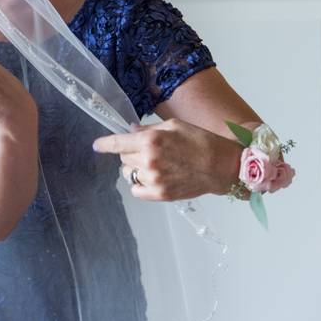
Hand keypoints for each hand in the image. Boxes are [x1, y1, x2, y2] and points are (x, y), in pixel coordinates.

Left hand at [92, 119, 242, 200]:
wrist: (223, 166)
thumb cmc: (201, 141)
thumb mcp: (174, 126)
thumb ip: (148, 130)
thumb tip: (130, 132)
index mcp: (150, 141)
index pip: (117, 143)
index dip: (104, 144)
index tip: (97, 145)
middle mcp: (148, 161)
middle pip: (123, 157)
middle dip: (130, 151)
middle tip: (147, 150)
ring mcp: (153, 180)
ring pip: (128, 173)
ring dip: (135, 167)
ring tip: (154, 164)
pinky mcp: (160, 195)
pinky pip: (136, 190)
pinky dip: (139, 183)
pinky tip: (152, 177)